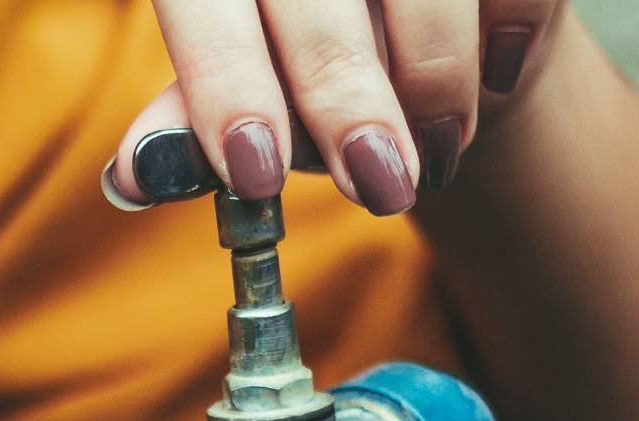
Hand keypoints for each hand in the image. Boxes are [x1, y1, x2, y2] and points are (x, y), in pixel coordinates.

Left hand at [108, 0, 569, 213]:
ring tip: (437, 152)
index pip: (205, 7)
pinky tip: (497, 76)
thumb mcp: (241, 83)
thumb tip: (132, 175)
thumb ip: (192, 119)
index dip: (226, 87)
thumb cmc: (302, 55)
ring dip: (436, 78)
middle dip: (345, 101)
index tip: (252, 171)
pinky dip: (506, 31)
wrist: (413, 21)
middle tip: (374, 184)